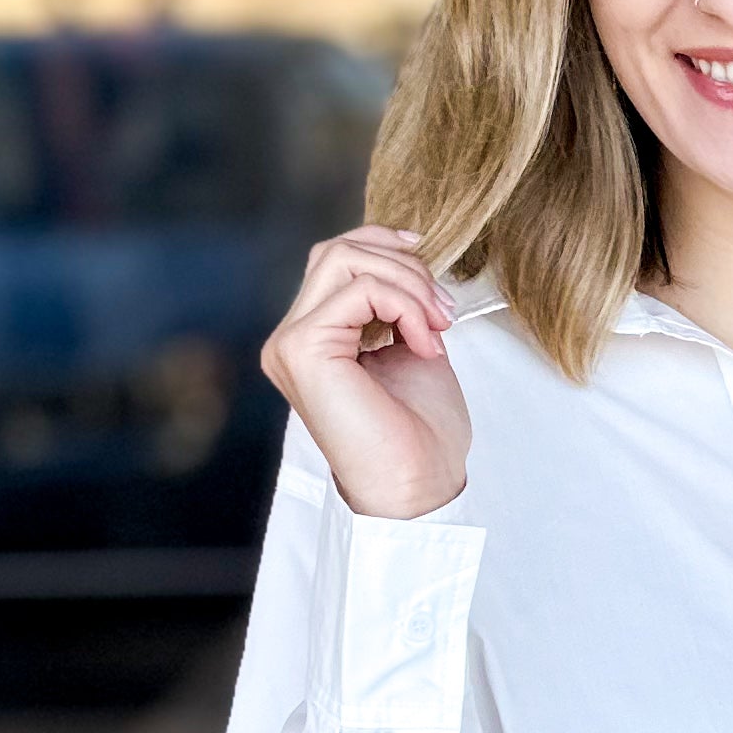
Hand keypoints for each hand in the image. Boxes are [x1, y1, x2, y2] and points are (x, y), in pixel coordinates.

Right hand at [261, 226, 470, 521]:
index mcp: (312, 339)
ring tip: (438, 323)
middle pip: (336, 251)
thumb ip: (395, 303)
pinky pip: (360, 291)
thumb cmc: (419, 430)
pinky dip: (406, 306)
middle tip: (442, 307)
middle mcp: (290, 340)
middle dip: (402, 265)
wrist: (419, 483)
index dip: (384, 248)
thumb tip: (405, 255)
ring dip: (408, 283)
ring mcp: (291, 344)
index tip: (430, 267)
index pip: (335, 260)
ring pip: (344, 259)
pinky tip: (425, 344)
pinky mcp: (303, 350)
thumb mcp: (409, 344)